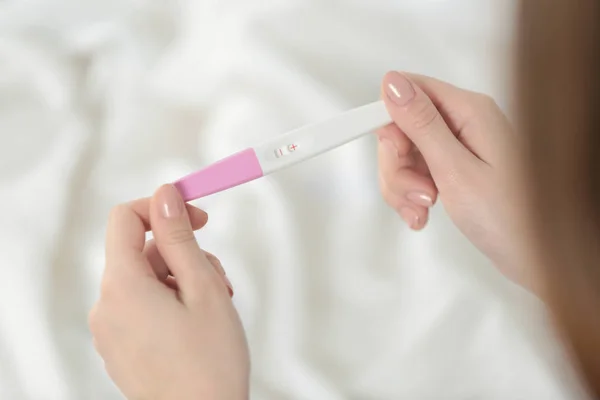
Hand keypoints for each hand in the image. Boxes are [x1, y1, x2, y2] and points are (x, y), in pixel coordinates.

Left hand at [89, 184, 249, 399]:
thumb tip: (165, 196)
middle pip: (142, 252)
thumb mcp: (203, 288)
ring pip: (146, 280)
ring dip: (181, 280)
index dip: (163, 209)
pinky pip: (141, 306)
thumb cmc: (209, 365)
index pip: (126, 219)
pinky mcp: (121, 346)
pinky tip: (197, 322)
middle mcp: (107, 306)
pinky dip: (170, 302)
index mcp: (122, 286)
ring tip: (214, 306)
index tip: (197, 217)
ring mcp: (110, 330)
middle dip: (183, 254)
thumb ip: (180, 238)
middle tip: (217, 278)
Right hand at [377, 71, 528, 289]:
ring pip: (405, 155)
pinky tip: (422, 215)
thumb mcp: (456, 170)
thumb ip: (421, 124)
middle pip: (402, 128)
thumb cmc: (511, 217)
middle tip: (418, 193)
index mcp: (469, 111)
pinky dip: (412, 195)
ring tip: (423, 210)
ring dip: (403, 186)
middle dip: (397, 166)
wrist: (536, 257)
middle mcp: (464, 122)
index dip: (389, 122)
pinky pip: (417, 172)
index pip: (409, 92)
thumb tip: (393, 83)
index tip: (391, 155)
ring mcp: (459, 146)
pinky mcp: (455, 167)